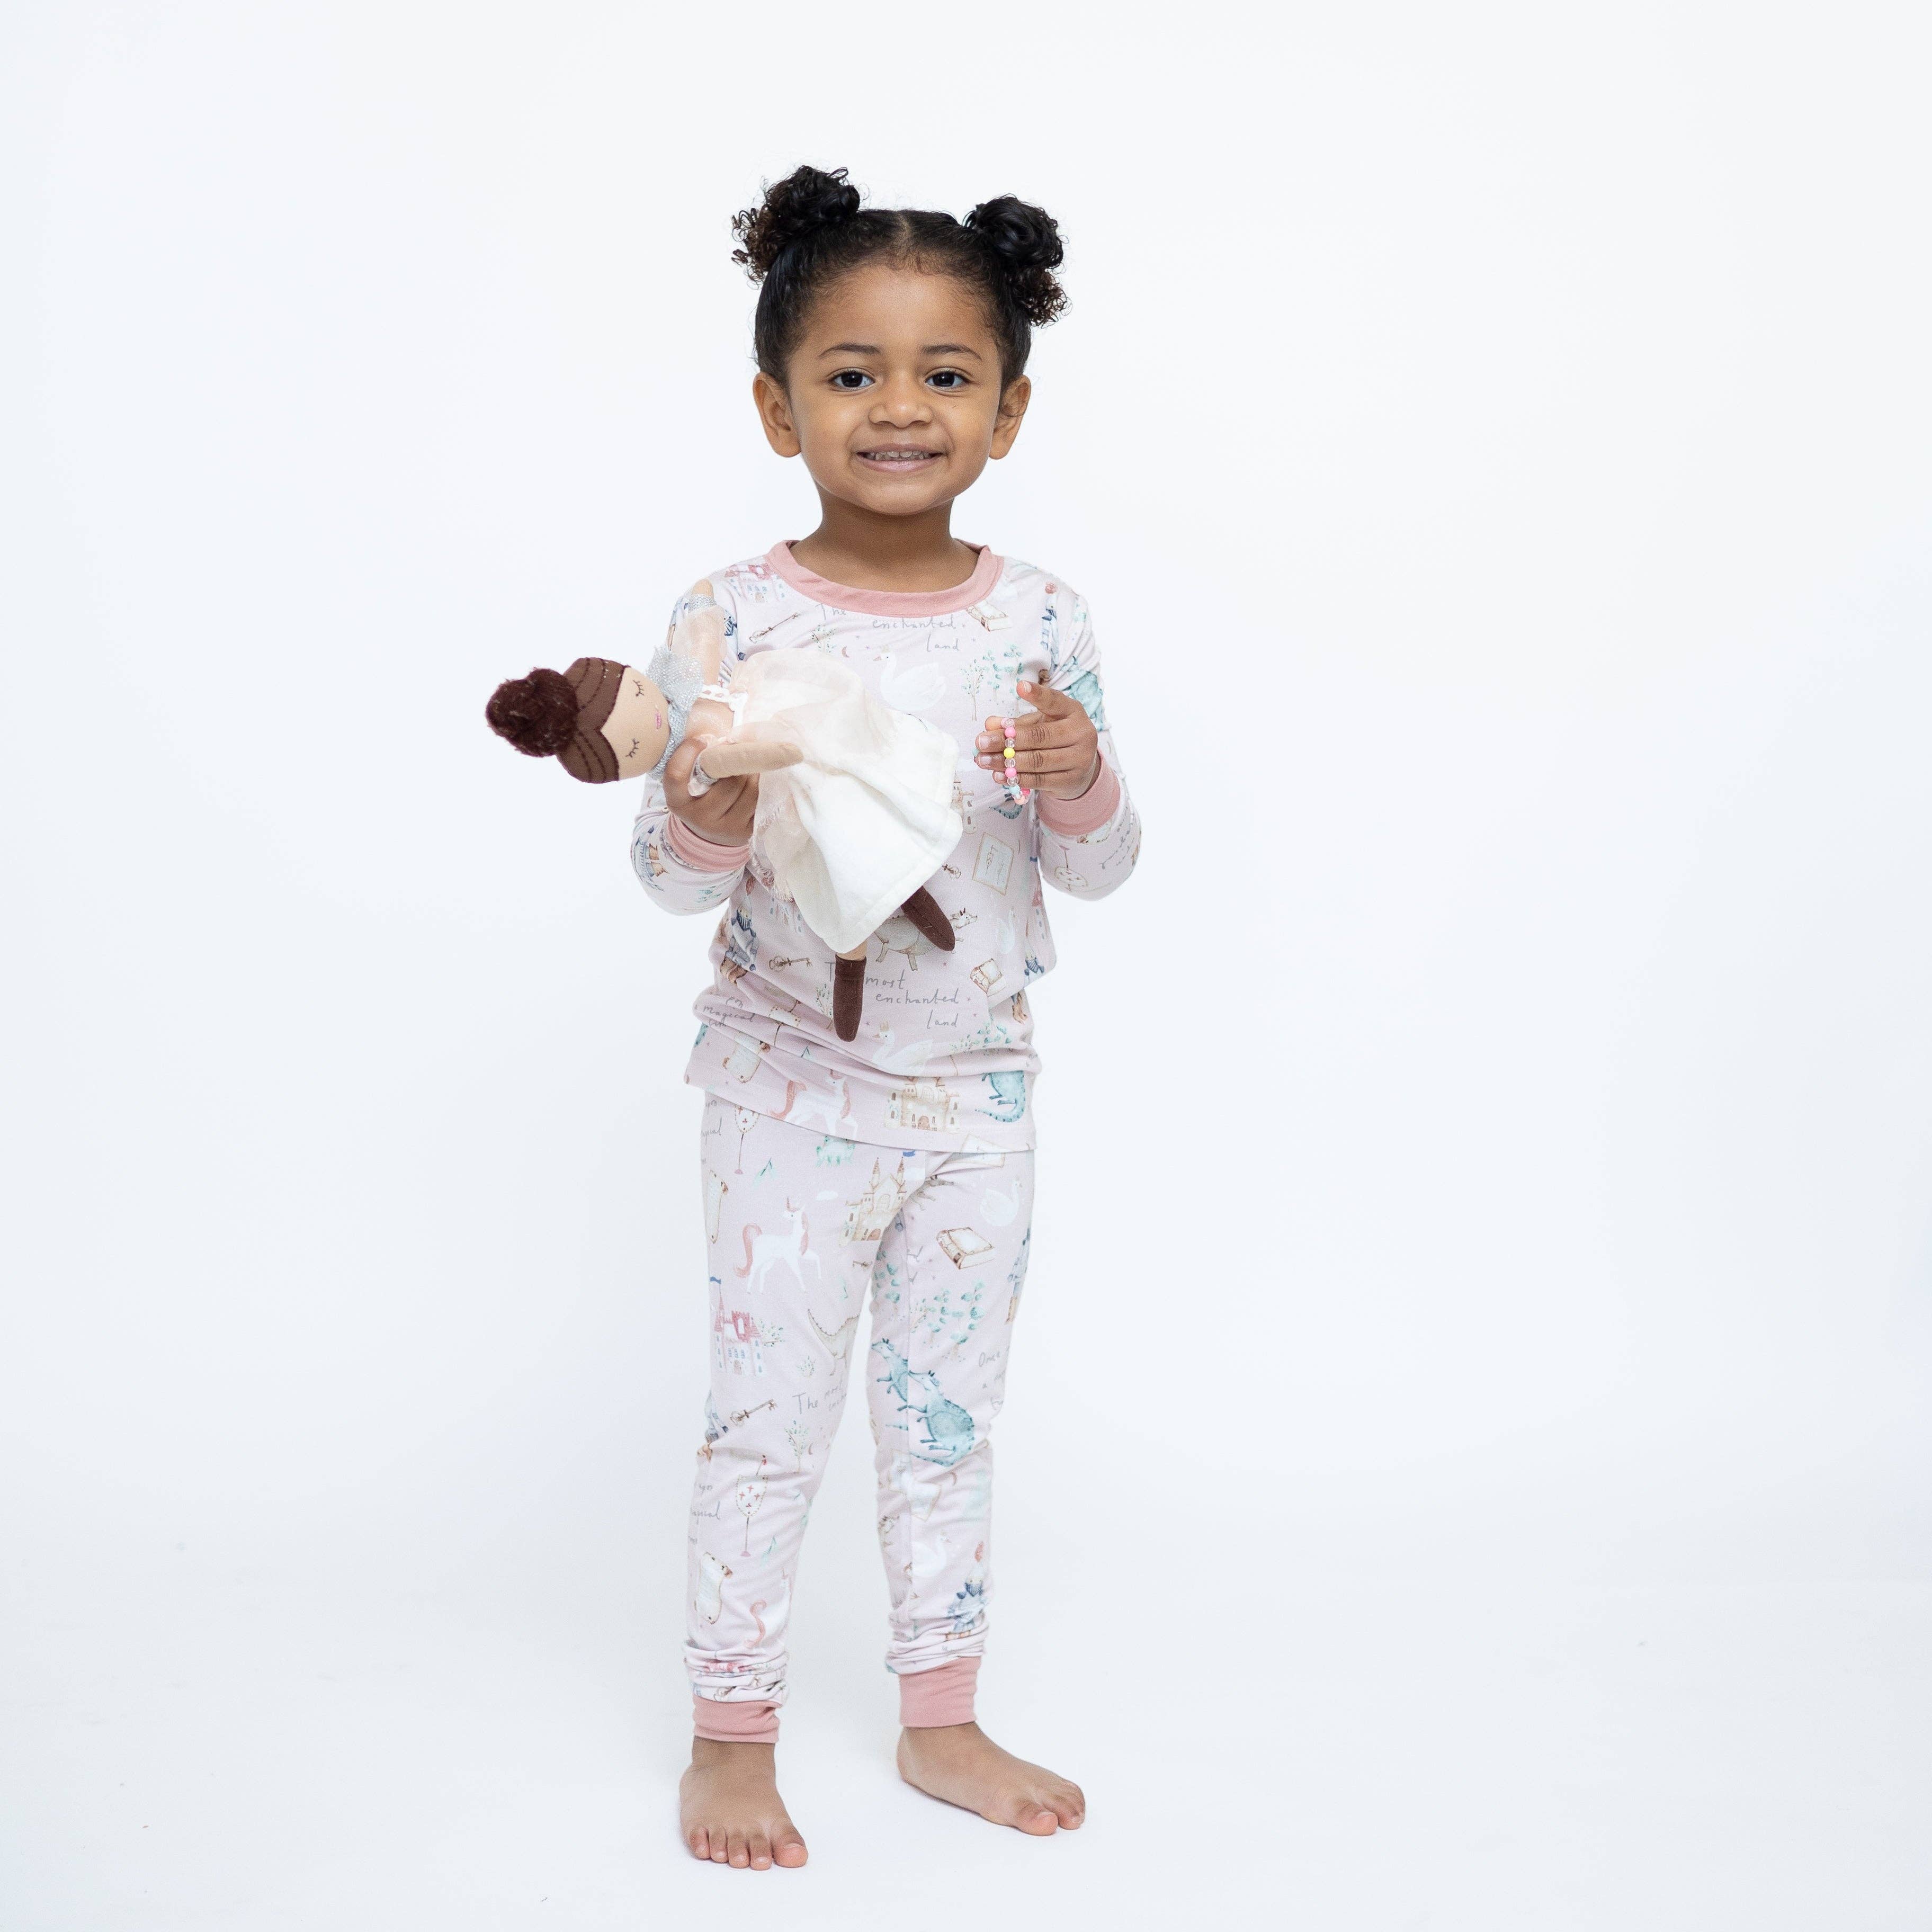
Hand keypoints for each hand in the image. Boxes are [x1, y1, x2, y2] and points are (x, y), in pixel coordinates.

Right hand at [664, 734, 758, 845]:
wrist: (710, 834)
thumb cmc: (701, 796)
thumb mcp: (689, 782)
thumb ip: (698, 762)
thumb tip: (725, 738)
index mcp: (679, 802)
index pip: (676, 775)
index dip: (687, 753)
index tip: (702, 740)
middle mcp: (700, 818)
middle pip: (728, 783)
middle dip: (738, 764)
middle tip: (740, 754)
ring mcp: (725, 829)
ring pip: (750, 792)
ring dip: (755, 775)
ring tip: (752, 768)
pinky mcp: (746, 833)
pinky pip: (762, 803)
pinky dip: (763, 789)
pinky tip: (760, 784)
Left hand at [976, 679, 1099, 800]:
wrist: (1080, 767)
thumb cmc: (1054, 738)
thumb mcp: (1037, 723)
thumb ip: (1014, 723)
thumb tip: (989, 724)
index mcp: (1072, 710)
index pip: (1054, 701)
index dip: (1037, 695)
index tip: (1020, 686)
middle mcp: (1081, 732)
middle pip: (1039, 736)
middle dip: (1005, 739)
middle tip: (981, 742)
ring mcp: (1079, 758)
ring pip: (1037, 760)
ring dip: (1006, 762)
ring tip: (983, 760)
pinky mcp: (1071, 780)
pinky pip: (1039, 780)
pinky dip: (1016, 778)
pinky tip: (998, 775)